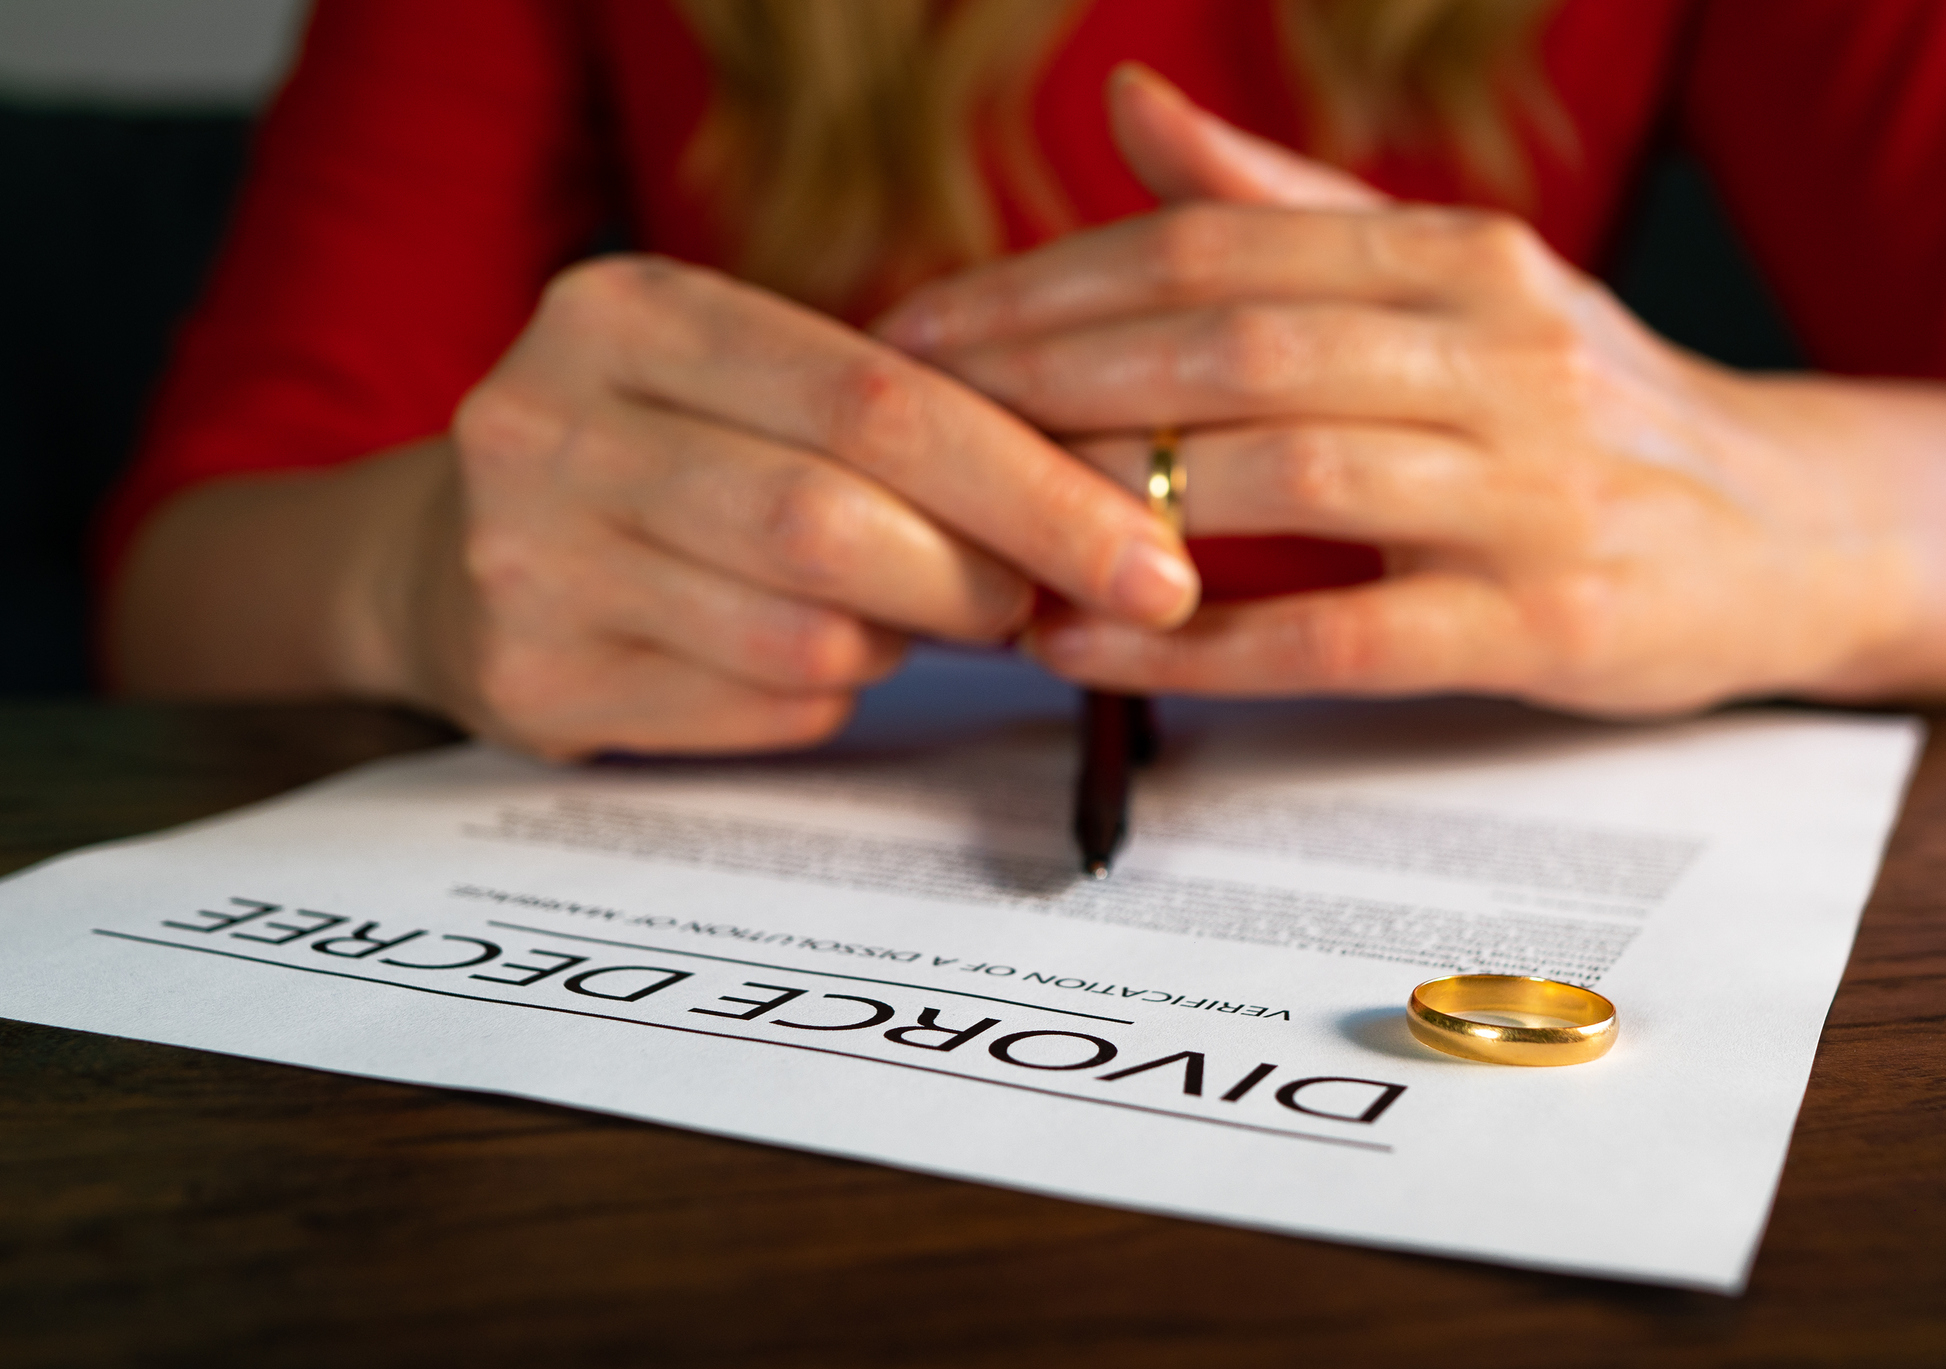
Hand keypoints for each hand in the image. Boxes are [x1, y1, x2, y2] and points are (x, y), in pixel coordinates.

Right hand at [396, 254, 1198, 757]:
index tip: (1153, 560)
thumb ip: (899, 418)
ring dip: (902, 642)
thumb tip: (1105, 518)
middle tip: (1044, 606)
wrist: (447, 551)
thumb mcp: (752, 381)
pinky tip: (812, 657)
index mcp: (632, 312)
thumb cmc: (668, 456)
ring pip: (802, 634)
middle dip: (983, 578)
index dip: (1036, 486)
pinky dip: (826, 696)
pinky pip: (755, 710)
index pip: (877, 397)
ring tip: (911, 616)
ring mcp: (524, 559)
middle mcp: (553, 422)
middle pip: (835, 520)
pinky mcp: (531, 679)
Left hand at [876, 67, 1914, 714]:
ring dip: (1111, 501)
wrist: (1789, 528)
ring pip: (1283, 474)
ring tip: (978, 533)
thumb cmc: (1581, 405)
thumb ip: (1286, 208)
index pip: (1212, 249)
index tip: (923, 331)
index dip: (1047, 286)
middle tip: (910, 426)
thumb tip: (1127, 104)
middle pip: (1228, 346)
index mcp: (1458, 255)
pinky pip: (1341, 636)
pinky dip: (1201, 643)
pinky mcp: (1544, 623)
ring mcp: (1529, 490)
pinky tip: (1086, 647)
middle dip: (1046, 381)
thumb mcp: (1457, 280)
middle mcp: (1499, 350)